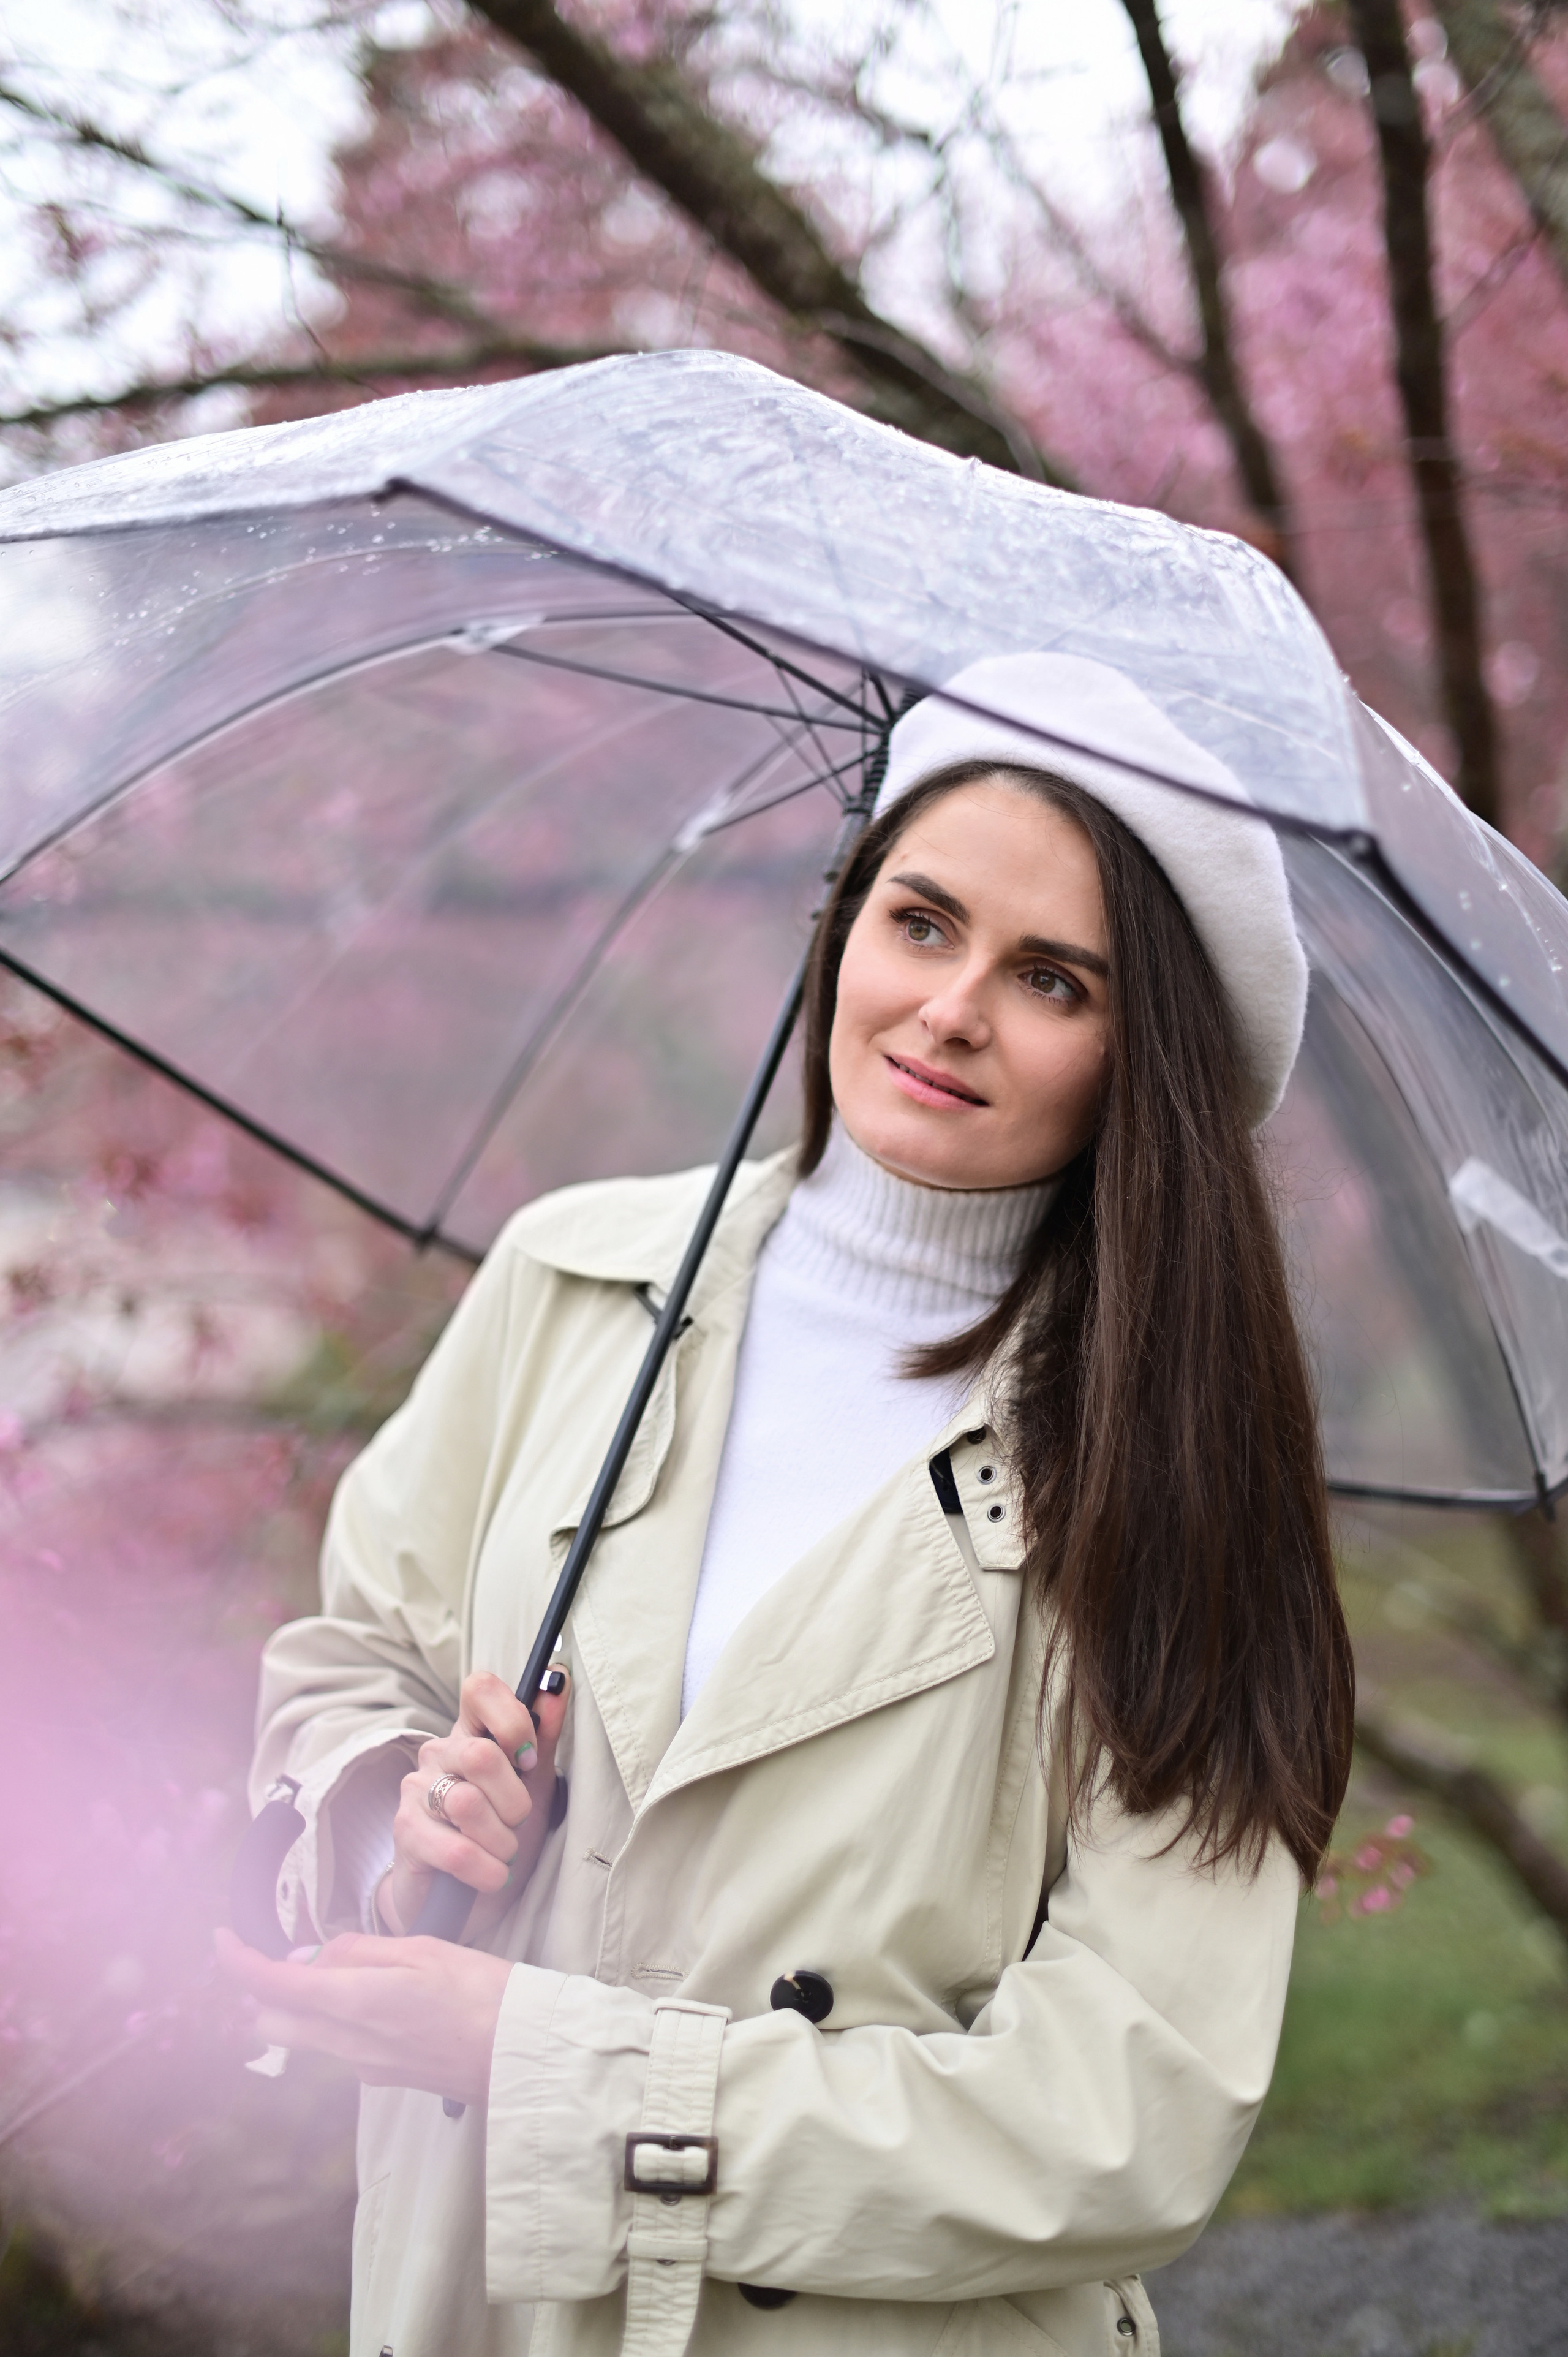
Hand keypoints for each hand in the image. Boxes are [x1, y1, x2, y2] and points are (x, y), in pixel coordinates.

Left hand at [216, 1926, 510, 2108]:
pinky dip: (337, 2019)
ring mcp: (365, 2068)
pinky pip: (340, 2047)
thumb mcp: (420, 1950)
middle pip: (274, 2022)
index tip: (225, 1939)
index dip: (237, 1962)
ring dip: (301, 2004)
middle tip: (288, 1952)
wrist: (522, 2055)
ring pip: (305, 2036)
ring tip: (341, 1968)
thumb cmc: (482, 1993)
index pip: (269, 1988)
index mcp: (354, 2005)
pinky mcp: (386, 2077)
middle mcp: (348, 2045)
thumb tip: (307, 1958)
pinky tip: (375, 1996)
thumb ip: (357, 1952)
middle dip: (264, 1989)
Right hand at [379, 1667, 569, 1937]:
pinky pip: (456, 1851)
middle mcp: (438, 1753)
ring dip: (501, 1842)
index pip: (480, 1689)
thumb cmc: (499, 1832)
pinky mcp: (405, 1832)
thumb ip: (545, 1734)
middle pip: (482, 1755)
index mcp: (470, 1732)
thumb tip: (559, 1680)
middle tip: (516, 1825)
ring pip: (467, 1804)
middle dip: (514, 1802)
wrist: (463, 1896)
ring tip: (502, 1854)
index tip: (528, 1761)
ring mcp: (416, 1791)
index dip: (512, 1720)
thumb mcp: (533, 1784)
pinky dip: (486, 1870)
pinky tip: (490, 1876)